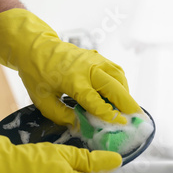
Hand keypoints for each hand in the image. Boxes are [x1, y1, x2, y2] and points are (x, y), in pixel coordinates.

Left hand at [0, 8, 141, 125]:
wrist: (35, 47)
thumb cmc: (36, 74)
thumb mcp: (43, 101)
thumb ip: (62, 116)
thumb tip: (82, 126)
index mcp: (72, 80)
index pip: (95, 100)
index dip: (108, 114)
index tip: (120, 124)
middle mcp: (87, 68)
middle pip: (113, 86)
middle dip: (127, 103)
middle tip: (137, 118)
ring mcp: (94, 60)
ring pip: (118, 76)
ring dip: (126, 92)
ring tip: (128, 108)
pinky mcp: (97, 56)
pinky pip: (115, 70)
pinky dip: (121, 82)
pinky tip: (119, 94)